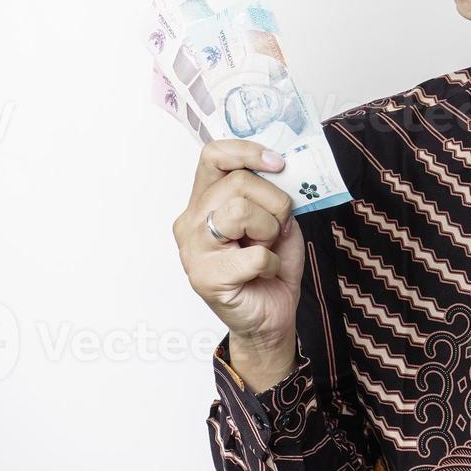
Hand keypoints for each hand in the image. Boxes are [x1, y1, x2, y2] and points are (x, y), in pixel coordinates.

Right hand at [171, 140, 301, 377]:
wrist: (270, 318)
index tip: (278, 164)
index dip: (247, 152)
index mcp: (205, 201)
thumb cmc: (271, 267)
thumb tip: (278, 167)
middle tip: (276, 229)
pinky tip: (263, 273)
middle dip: (274, 203)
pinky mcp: (205, 278)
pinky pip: (254, 255)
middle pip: (238, 182)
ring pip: (238, 211)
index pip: (213, 156)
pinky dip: (271, 263)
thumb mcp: (277, 220)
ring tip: (266, 248)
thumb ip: (271, 193)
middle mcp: (191, 221)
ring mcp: (193, 250)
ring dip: (269, 231)